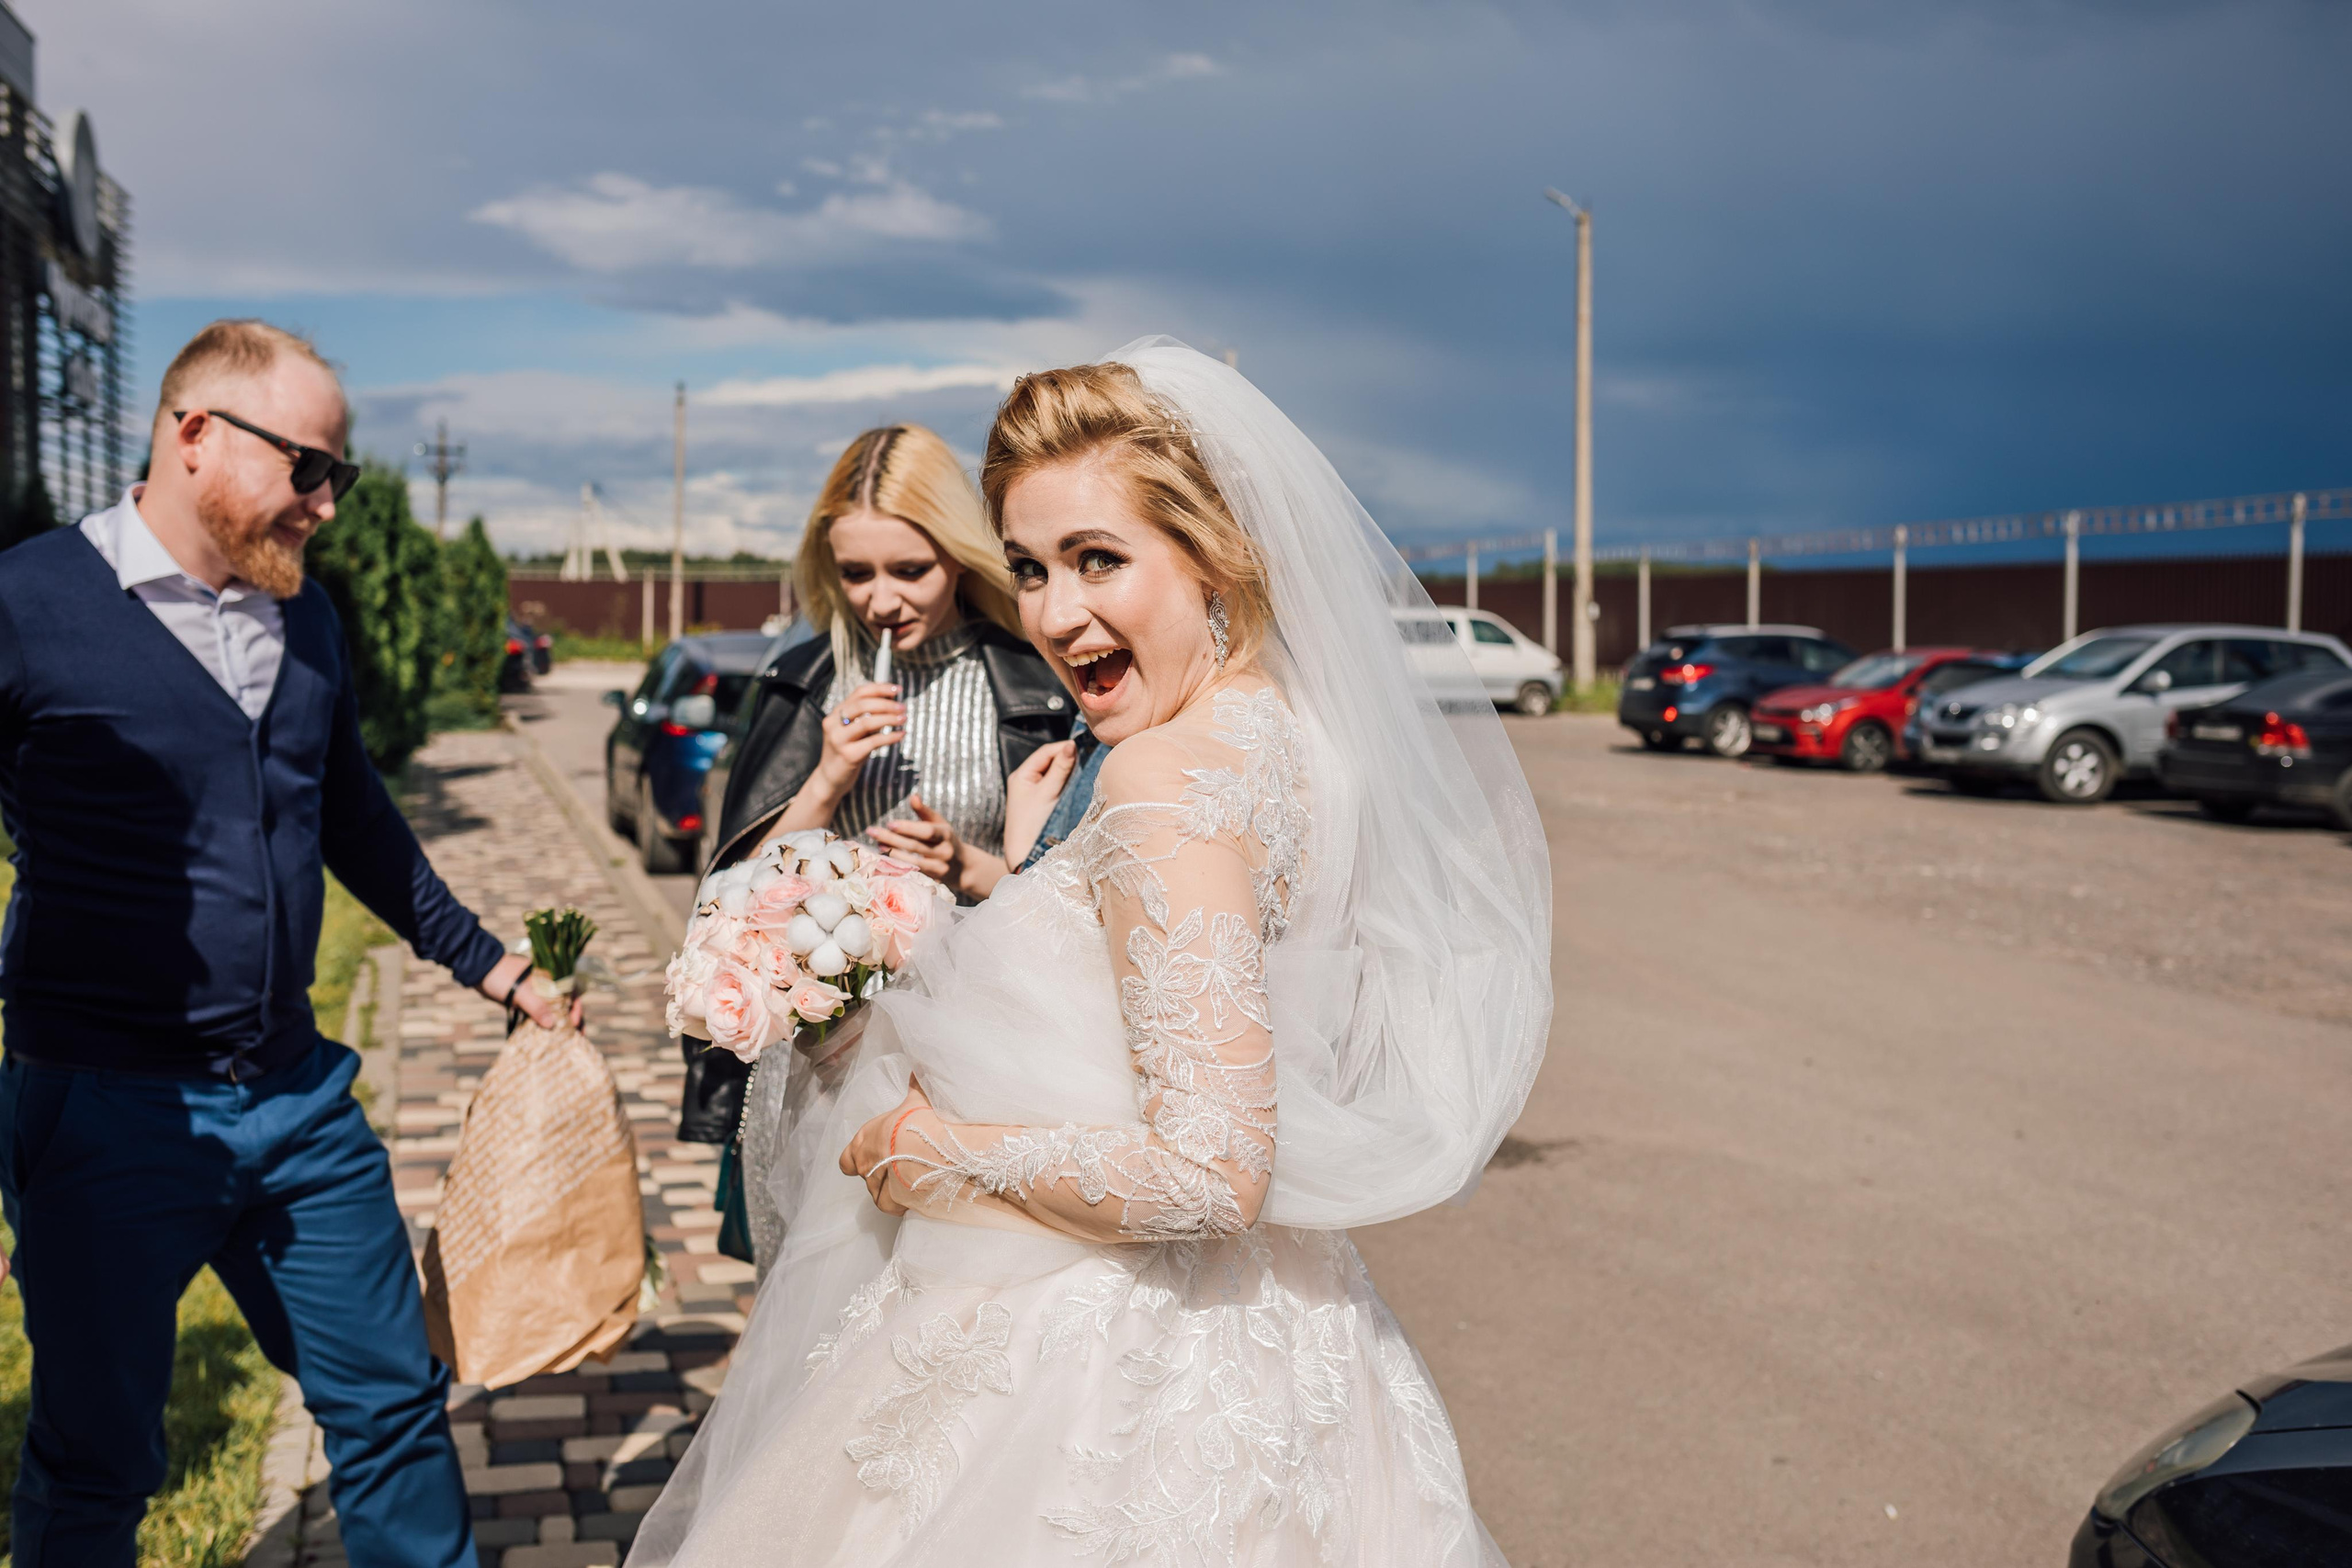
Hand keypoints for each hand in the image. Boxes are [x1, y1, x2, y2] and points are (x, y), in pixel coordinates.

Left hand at [477, 952, 585, 1030]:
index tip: (575, 1024)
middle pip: (565, 1004)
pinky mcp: (524, 1003)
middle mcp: (547, 986)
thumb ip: (536, 1007)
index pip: (572, 993)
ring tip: (563, 1041)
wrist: (479, 970)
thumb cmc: (502, 976)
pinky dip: (541, 1025)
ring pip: (551, 1011)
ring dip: (556, 1025)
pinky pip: (537, 1015)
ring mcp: (536, 995)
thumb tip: (552, 1025)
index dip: (576, 1008)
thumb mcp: (520, 992)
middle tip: (576, 1038)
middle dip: (570, 1021)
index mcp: (551, 978)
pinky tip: (544, 1037)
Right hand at [810, 681, 904, 797]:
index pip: (859, 693)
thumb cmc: (846, 752)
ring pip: (868, 722)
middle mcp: (833, 724)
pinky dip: (890, 737)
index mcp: (835, 714)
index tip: (898, 689)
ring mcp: (839, 740)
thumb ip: (867, 717)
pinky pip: (874, 742)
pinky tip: (900, 735)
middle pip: (863, 704)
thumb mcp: (853, 731)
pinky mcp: (849, 755)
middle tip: (903, 707)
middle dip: (887, 704)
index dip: (880, 688)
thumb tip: (892, 701)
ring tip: (903, 719)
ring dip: (890, 719)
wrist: (830, 779)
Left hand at [841, 1076, 936, 1214]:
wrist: (933, 1150)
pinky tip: (918, 1196)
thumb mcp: (917, 1099)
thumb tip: (917, 1069)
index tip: (872, 1156)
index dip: (857, 1159)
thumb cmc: (919, 1122)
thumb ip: (914, 1087)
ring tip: (914, 1181)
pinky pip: (895, 1207)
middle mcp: (865, 1167)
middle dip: (881, 1173)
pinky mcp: (893, 1203)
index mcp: (864, 1142)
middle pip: (866, 1177)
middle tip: (903, 1166)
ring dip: (893, 1189)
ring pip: (880, 1194)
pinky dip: (904, 1204)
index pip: (846, 1160)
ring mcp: (877, 1187)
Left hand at [868, 793, 959, 881]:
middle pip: (915, 846)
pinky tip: (885, 858)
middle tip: (872, 832)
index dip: (908, 828)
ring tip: (877, 845)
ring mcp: (940, 868)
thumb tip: (913, 796)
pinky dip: (898, 865)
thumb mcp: (939, 824)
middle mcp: (945, 852)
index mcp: (946, 834)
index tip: (890, 823)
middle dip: (892, 839)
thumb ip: (924, 811)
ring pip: (912, 861)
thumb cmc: (946, 840)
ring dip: (892, 853)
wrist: (963, 868)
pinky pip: (913, 872)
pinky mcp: (934, 880)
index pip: (926, 831)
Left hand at [1002, 740, 1077, 868]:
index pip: (1046, 752)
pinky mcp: (1044, 804)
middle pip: (1051, 762)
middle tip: (1088, 759)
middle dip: (1069, 760)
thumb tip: (1071, 745)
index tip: (1084, 748)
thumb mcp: (1048, 793)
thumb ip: (1060, 768)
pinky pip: (1058, 787)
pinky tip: (1080, 785)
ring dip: (1070, 772)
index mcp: (1022, 775)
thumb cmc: (1033, 823)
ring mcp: (1035, 793)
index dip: (1064, 748)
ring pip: (1056, 774)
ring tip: (1086, 771)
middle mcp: (1027, 781)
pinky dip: (1069, 784)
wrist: (1027, 856)